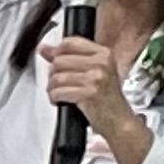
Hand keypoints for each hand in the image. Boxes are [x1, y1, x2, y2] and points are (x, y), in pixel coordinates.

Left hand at [38, 34, 149, 163]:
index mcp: (104, 54)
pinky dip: (55, 98)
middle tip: (58, 84)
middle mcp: (101, 63)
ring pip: (56, 77)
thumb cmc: (106, 98)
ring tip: (60, 93)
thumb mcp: (94, 72)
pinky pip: (58, 92)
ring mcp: (96, 78)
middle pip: (59, 60)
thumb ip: (69, 58)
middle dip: (53, 74)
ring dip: (52, 88)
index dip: (55, 52)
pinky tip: (61, 101)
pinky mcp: (89, 93)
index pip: (70, 43)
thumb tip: (45, 48)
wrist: (119, 121)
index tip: (50, 58)